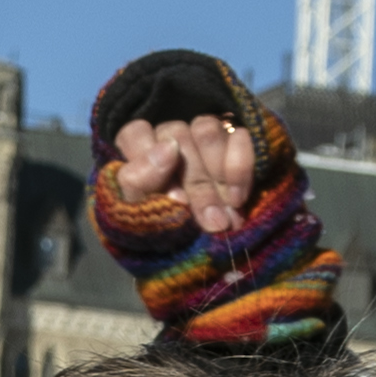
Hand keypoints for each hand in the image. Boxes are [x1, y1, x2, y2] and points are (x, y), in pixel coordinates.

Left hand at [88, 52, 268, 240]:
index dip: (153, 165)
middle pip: (177, 137)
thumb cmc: (164, 225)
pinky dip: (240, 168)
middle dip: (198, 187)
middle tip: (212, 222)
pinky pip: (240, 135)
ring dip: (218, 177)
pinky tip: (237, 198)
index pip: (135, 133)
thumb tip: (168, 148)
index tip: (175, 201)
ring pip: (207, 132)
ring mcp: (203, 132)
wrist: (204, 244)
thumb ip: (139, 180)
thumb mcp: (141, 211)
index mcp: (138, 148)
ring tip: (226, 215)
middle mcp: (169, 134)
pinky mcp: (235, 136)